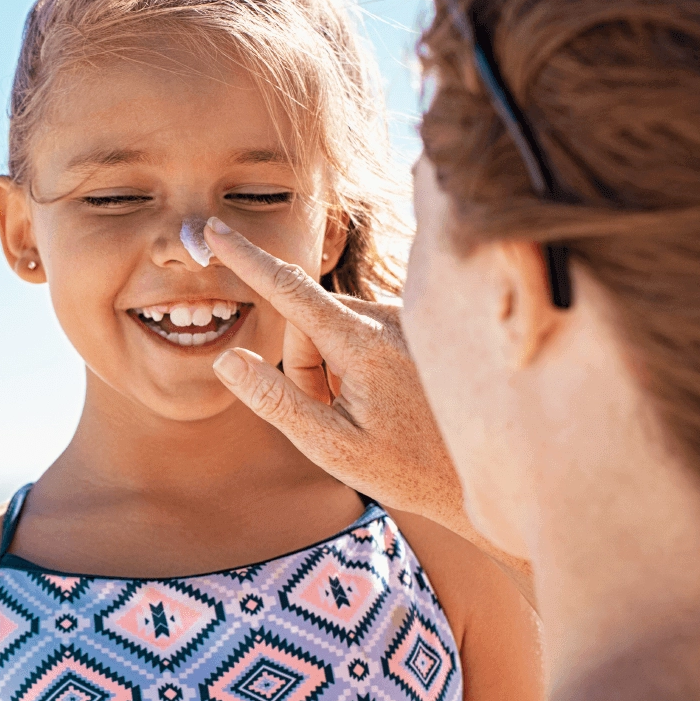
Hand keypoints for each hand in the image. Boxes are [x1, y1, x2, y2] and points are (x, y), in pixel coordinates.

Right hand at [205, 219, 473, 548]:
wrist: (486, 471)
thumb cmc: (407, 469)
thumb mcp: (331, 447)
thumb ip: (276, 400)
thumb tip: (228, 359)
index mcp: (364, 343)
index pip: (290, 291)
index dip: (245, 259)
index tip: (213, 229)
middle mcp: (388, 318)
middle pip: (308, 323)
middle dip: (304, 365)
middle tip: (331, 417)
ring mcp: (405, 319)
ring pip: (333, 329)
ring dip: (331, 368)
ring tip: (366, 414)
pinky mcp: (415, 326)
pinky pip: (361, 332)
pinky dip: (356, 363)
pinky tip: (387, 400)